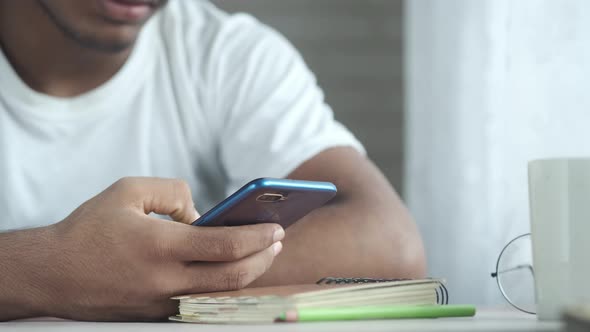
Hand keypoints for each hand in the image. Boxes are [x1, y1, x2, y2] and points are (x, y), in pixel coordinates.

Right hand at [31, 177, 283, 320]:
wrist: (53, 274)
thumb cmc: (90, 228)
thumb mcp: (128, 190)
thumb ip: (173, 193)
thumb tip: (204, 213)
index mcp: (160, 246)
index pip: (226, 245)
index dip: (258, 237)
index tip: (276, 228)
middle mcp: (165, 281)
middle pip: (233, 277)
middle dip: (263, 259)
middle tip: (278, 241)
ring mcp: (162, 303)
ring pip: (221, 294)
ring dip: (248, 274)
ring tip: (261, 253)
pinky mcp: (156, 315)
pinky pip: (201, 302)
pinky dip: (222, 286)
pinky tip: (231, 269)